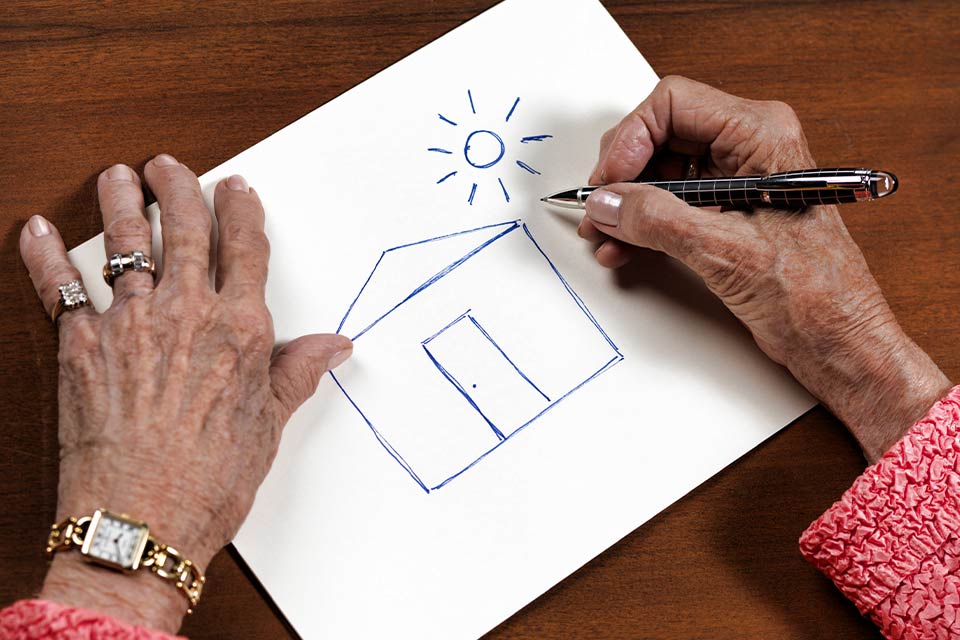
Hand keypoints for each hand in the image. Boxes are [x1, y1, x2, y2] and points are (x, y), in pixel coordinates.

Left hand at [19, 155, 351, 631]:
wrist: (139, 524)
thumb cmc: (208, 482)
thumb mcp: (267, 427)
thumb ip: (294, 374)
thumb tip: (332, 347)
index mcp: (239, 329)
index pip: (245, 248)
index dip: (242, 210)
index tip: (238, 189)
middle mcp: (186, 313)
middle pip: (186, 229)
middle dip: (180, 187)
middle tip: (172, 165)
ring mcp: (130, 324)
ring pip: (126, 242)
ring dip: (121, 201)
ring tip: (119, 176)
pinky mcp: (81, 346)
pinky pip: (59, 288)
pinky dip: (45, 256)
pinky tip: (36, 231)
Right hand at [581, 76, 950, 461]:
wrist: (839, 340)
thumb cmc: (813, 295)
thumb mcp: (724, 251)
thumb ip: (657, 220)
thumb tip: (609, 203)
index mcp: (762, 135)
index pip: (674, 105)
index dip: (631, 139)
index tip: (609, 181)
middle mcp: (750, 147)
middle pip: (662, 135)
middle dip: (624, 174)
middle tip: (602, 208)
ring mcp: (737, 178)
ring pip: (662, 170)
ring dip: (629, 202)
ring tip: (606, 234)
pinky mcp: (728, 210)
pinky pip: (673, 201)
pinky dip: (645, 222)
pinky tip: (626, 246)